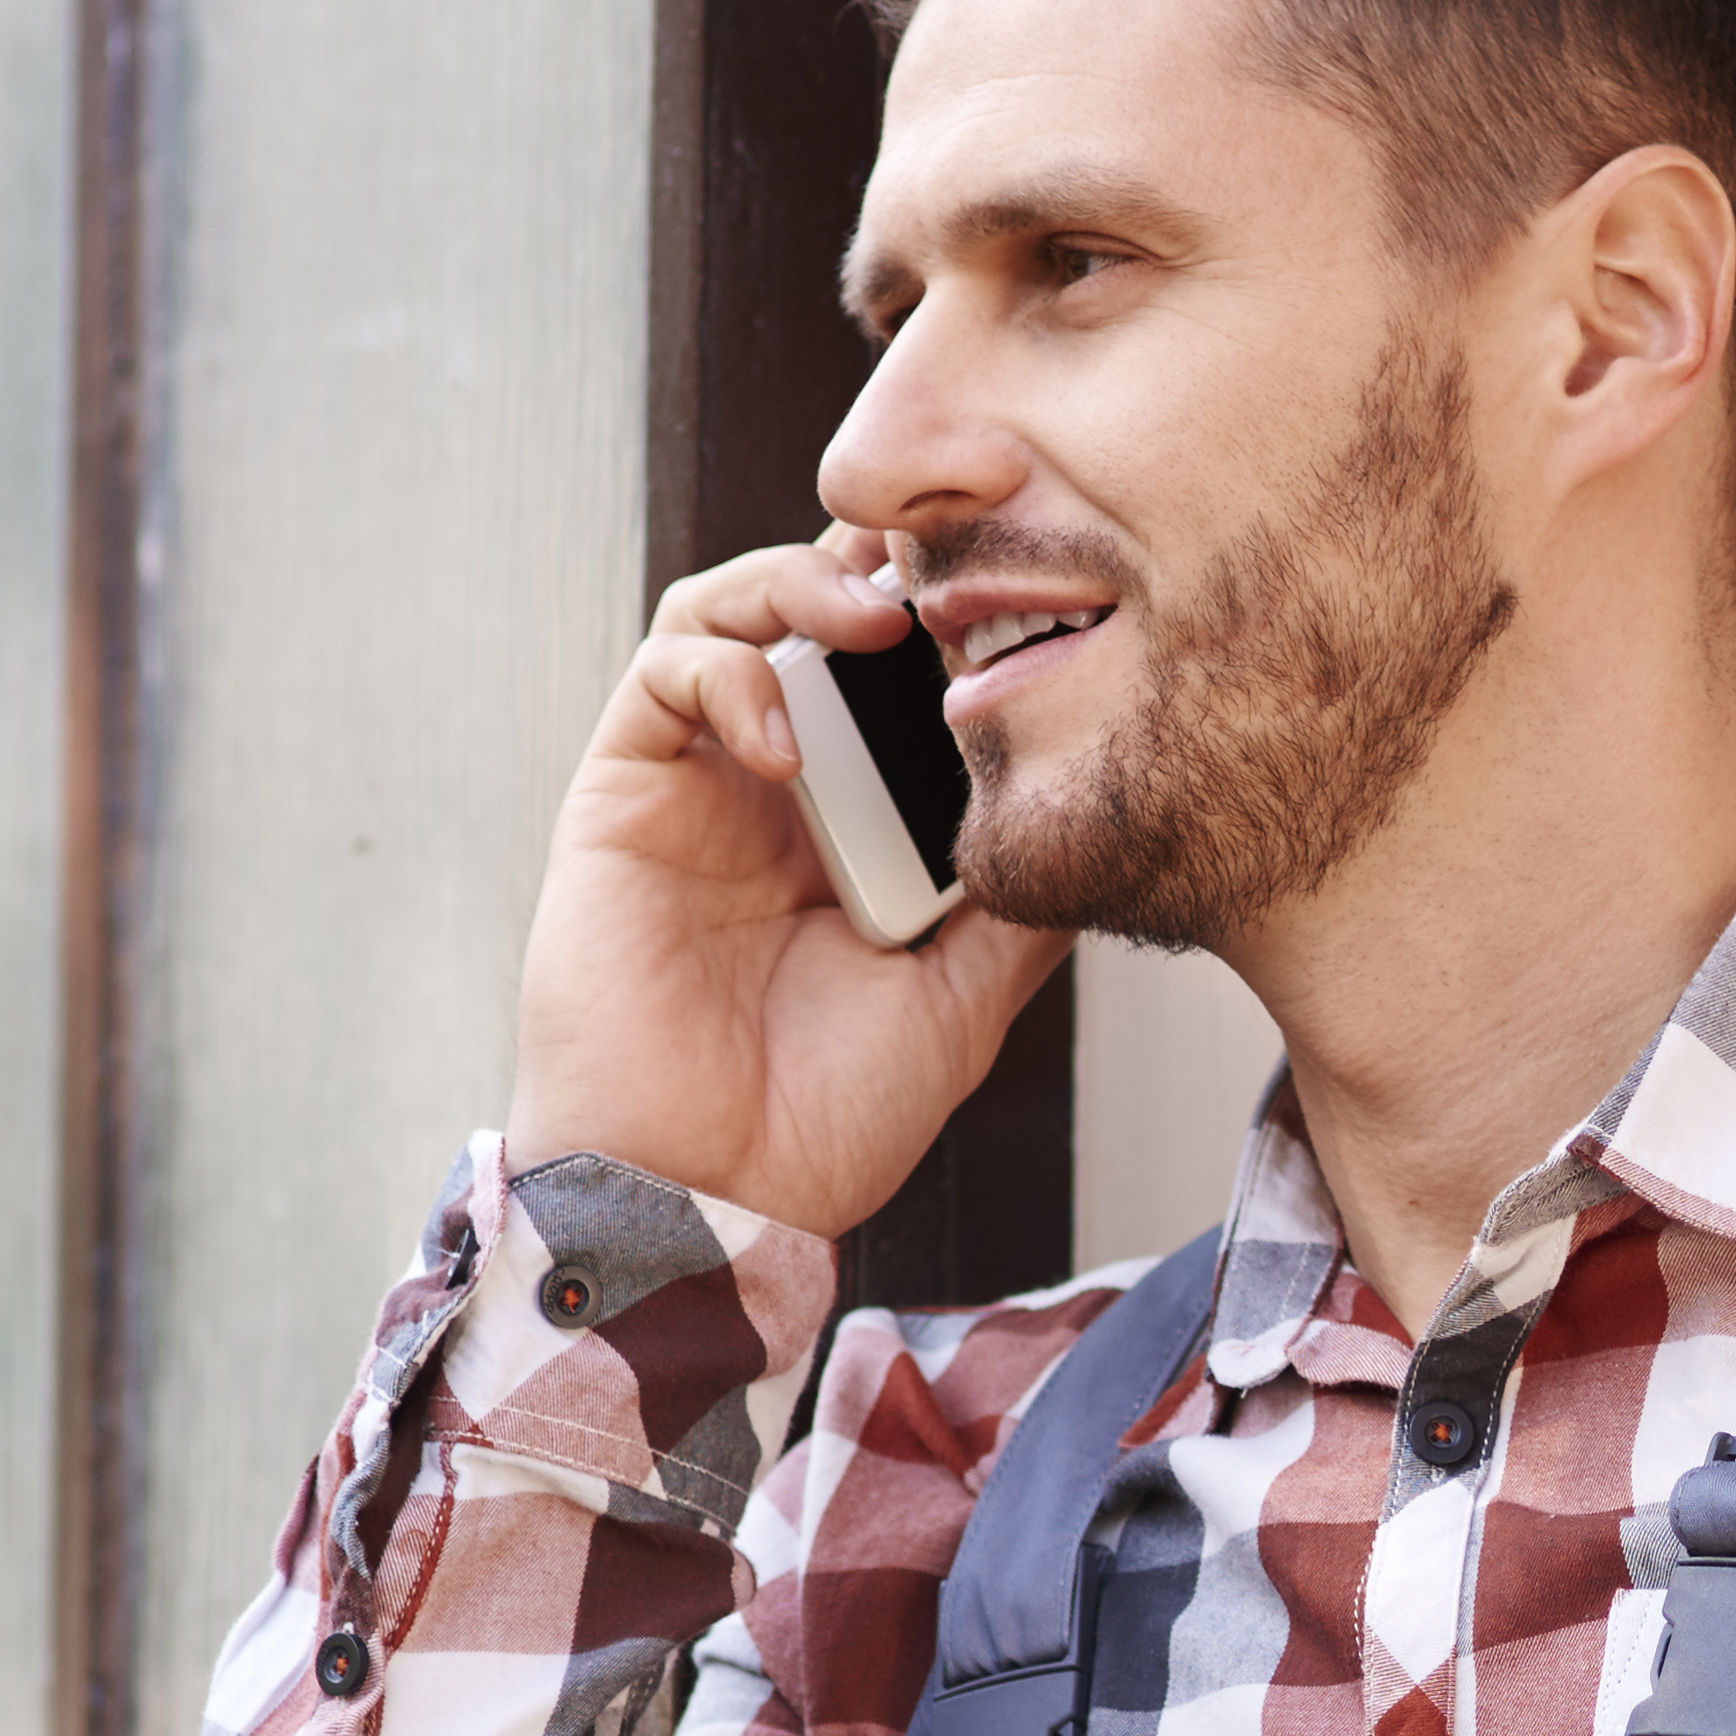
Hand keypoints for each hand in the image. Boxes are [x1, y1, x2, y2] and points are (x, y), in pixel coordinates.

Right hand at [502, 536, 1061, 1234]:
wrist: (712, 1191)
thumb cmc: (825, 1118)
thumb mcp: (968, 999)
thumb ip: (1021, 903)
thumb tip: (1107, 813)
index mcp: (862, 824)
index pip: (901, 676)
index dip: (947, 612)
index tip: (1021, 584)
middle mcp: (782, 787)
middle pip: (820, 611)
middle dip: (881, 559)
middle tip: (949, 545)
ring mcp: (702, 781)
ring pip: (735, 610)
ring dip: (801, 586)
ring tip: (870, 615)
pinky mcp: (627, 790)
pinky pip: (666, 674)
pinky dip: (727, 672)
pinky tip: (782, 739)